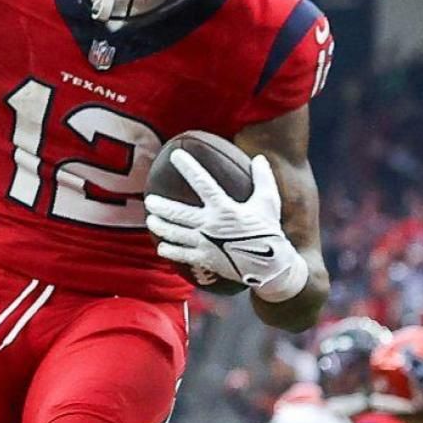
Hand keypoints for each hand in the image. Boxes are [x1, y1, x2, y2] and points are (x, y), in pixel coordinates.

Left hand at [144, 151, 307, 301]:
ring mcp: (206, 244)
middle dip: (162, 207)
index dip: (188, 168)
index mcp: (225, 209)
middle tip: (150, 200)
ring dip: (161, 227)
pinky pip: (183, 255)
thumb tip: (259, 158)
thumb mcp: (269, 202)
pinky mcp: (206, 260)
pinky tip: (162, 247)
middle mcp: (211, 226)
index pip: (202, 183)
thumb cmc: (269, 231)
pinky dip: (170, 251)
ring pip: (176, 235)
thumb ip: (263, 179)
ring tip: (151, 221)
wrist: (271, 266)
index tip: (176, 156)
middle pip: (179, 214)